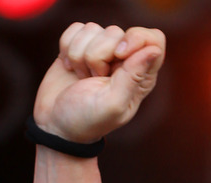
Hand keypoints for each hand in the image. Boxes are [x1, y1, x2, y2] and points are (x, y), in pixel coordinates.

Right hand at [33, 23, 165, 142]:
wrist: (56, 126)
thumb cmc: (88, 120)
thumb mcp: (113, 103)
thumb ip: (133, 76)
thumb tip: (154, 50)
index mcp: (141, 74)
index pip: (153, 38)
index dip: (135, 39)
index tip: (118, 56)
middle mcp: (125, 59)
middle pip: (116, 32)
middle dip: (98, 55)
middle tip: (95, 79)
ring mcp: (102, 51)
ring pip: (92, 29)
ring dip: (80, 56)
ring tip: (83, 78)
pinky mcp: (80, 46)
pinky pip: (75, 29)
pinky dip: (67, 49)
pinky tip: (71, 69)